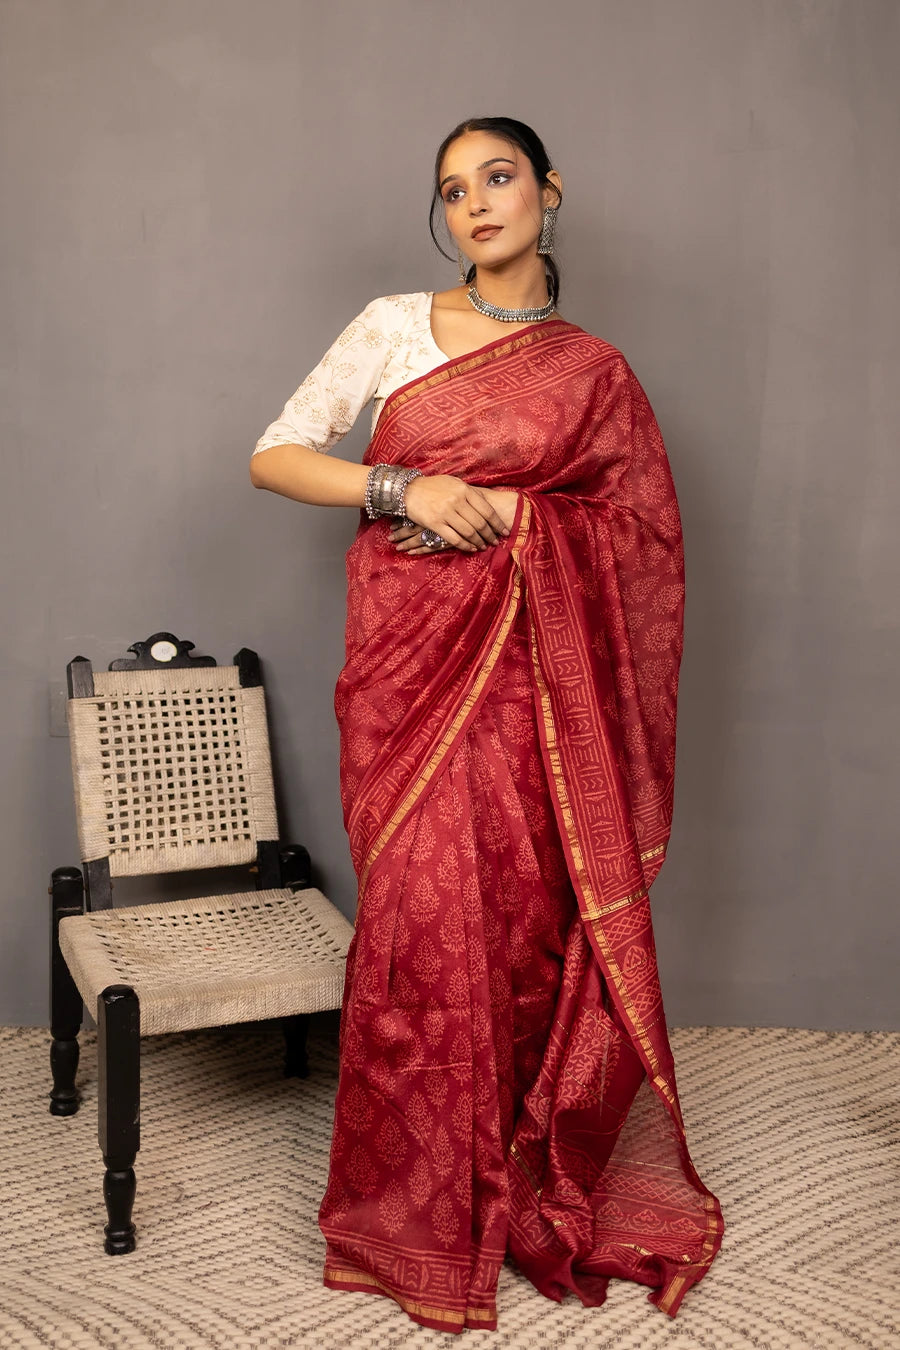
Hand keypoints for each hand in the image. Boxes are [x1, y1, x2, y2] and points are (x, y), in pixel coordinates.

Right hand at [393, 475, 510, 553]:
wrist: (408, 490)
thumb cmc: (433, 486)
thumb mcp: (454, 483)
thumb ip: (469, 492)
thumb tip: (486, 504)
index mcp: (464, 490)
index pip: (486, 509)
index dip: (497, 523)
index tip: (504, 530)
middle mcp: (457, 501)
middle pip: (480, 523)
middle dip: (490, 535)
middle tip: (495, 542)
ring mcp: (445, 513)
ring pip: (469, 532)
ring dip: (479, 541)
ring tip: (484, 546)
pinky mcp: (435, 524)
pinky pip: (454, 538)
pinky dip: (465, 545)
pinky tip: (471, 548)